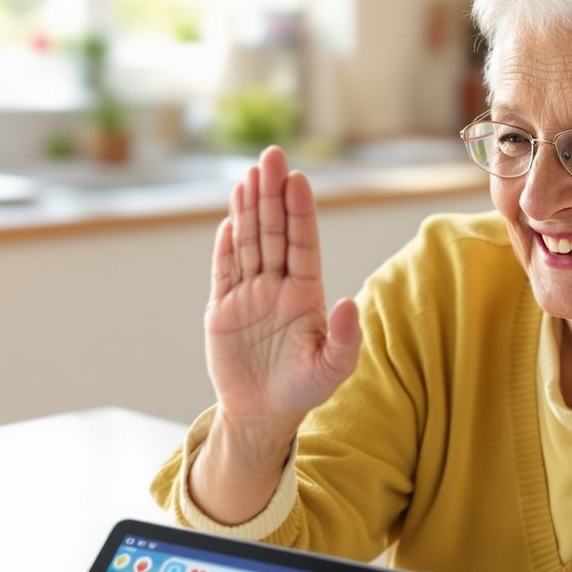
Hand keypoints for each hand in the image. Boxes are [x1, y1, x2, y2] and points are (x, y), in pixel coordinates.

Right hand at [206, 145, 362, 439]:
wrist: (261, 415)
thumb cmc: (302, 392)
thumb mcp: (332, 371)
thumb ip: (345, 339)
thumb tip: (348, 303)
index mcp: (306, 294)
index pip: (303, 244)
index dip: (300, 212)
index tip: (298, 179)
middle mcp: (278, 287)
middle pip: (274, 232)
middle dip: (272, 194)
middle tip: (271, 155)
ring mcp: (249, 295)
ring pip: (249, 243)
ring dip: (248, 209)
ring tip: (248, 175)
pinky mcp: (223, 309)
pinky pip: (224, 270)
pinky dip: (225, 247)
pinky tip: (229, 219)